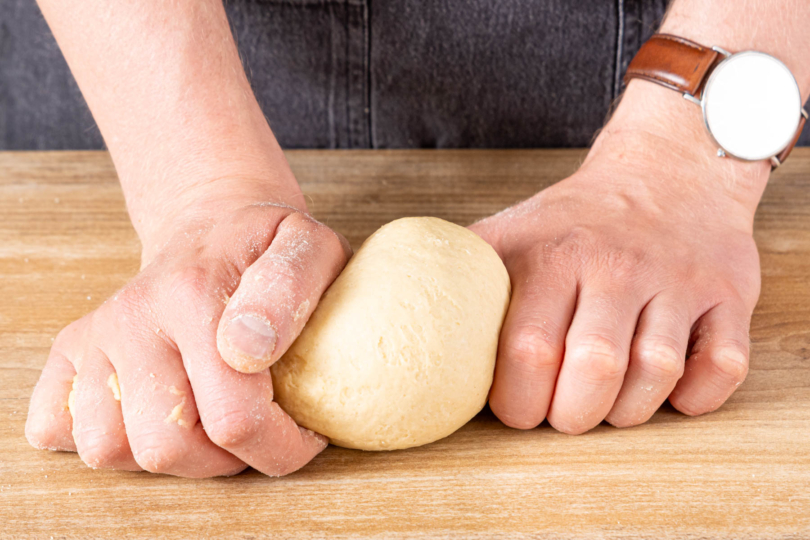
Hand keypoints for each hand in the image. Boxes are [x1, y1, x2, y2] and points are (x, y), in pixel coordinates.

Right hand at [25, 190, 350, 476]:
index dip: (280, 446)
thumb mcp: (309, 248)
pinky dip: (106, 438)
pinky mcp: (69, 351)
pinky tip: (155, 412)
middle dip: (223, 458)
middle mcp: (132, 317)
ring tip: (206, 418)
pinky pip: (55, 428)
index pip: (234, 421)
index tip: (303, 430)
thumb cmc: (267, 247)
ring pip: (108, 449)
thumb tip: (246, 350)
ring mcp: (95, 335)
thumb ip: (290, 287)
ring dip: (169, 454)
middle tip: (253, 423)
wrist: (213, 227)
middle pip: (165, 448)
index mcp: (194, 295)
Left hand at [471, 91, 766, 432]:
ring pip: (655, 374)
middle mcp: (615, 264)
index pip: (525, 349)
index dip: (515, 401)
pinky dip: (695, 397)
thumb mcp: (510, 231)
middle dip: (570, 415)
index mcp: (550, 254)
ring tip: (607, 402)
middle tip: (561, 414)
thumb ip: (461, 277)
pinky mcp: (727, 294)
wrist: (666, 171)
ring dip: (627, 411)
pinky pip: (722, 367)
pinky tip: (667, 391)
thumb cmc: (574, 220)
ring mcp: (676, 279)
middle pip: (592, 368)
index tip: (514, 408)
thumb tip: (393, 320)